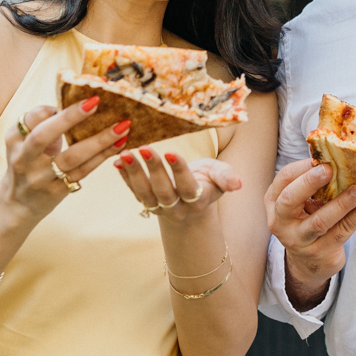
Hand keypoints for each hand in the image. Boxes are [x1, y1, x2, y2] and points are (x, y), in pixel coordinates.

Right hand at [2, 97, 124, 221]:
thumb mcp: (25, 141)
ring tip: (122, 126)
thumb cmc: (29, 161)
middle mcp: (24, 158)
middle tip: (95, 102)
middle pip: (43, 137)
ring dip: (99, 140)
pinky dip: (103, 156)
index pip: (29, 119)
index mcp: (15, 140)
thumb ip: (43, 121)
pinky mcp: (58, 190)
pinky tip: (120, 143)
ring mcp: (41, 177)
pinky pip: (84, 170)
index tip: (67, 98)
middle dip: (69, 118)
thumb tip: (77, 99)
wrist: (19, 204)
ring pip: (72, 157)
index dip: (47, 109)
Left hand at [115, 145, 240, 221]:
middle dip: (153, 170)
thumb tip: (238, 184)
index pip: (188, 187)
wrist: (192, 204)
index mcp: (198, 200)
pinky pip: (134, 191)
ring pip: (145, 194)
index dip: (179, 171)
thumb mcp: (219, 176)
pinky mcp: (146, 202)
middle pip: (163, 192)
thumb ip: (226, 177)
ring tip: (125, 154)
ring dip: (134, 174)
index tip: (171, 152)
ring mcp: (159, 207)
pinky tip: (117, 161)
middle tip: (144, 148)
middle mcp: (177, 208)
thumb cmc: (208, 181)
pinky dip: (125, 177)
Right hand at [265, 158, 355, 308]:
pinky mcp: (320, 253)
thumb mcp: (300, 202)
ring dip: (342, 203)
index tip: (321, 158)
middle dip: (309, 182)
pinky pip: (341, 232)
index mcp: (274, 203)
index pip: (283, 180)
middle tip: (330, 169)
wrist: (309, 261)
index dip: (302, 168)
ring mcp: (300, 241)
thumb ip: (311, 183)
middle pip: (290, 200)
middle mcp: (281, 223)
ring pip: (320, 221)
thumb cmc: (306, 220)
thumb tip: (336, 157)